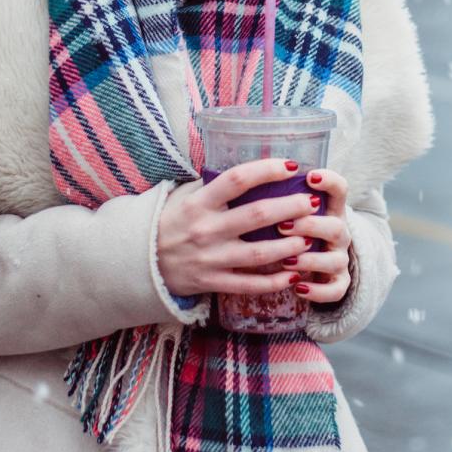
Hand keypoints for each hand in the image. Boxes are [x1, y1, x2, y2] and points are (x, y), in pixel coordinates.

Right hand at [157, 158, 317, 297]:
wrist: (139, 262)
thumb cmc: (168, 222)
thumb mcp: (183, 196)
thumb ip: (212, 185)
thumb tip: (250, 169)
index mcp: (199, 202)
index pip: (237, 180)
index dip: (267, 170)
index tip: (291, 166)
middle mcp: (206, 229)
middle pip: (256, 215)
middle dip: (290, 207)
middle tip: (312, 202)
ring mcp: (210, 258)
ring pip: (258, 252)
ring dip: (289, 246)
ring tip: (310, 238)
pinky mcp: (211, 283)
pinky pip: (248, 284)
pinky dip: (273, 282)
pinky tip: (294, 275)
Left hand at [280, 168, 352, 305]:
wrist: (316, 266)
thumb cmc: (292, 230)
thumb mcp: (289, 210)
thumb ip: (277, 196)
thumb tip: (245, 176)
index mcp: (329, 209)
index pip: (340, 189)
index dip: (329, 181)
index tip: (309, 176)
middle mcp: (338, 233)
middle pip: (337, 226)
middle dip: (310, 225)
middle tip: (283, 226)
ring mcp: (339, 259)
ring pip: (335, 260)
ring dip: (310, 260)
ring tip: (287, 261)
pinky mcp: (337, 284)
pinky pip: (335, 291)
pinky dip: (317, 291)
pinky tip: (297, 287)